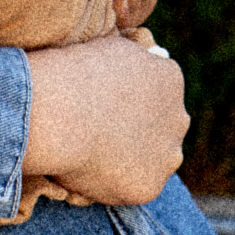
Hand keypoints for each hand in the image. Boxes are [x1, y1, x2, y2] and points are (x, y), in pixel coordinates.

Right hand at [22, 33, 188, 205]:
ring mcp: (167, 156)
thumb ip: (133, 59)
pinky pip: (133, 186)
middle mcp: (178, 118)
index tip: (105, 102)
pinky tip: (89, 171)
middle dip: (140, 129)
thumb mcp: (109, 47)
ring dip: (133, 158)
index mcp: (170, 78)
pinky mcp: (149, 187)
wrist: (56, 114)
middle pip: (163, 127)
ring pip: (154, 160)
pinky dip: (115, 182)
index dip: (130, 97)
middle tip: (101, 130)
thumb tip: (136, 64)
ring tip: (94, 153)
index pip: (158, 90)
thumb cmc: (71, 74)